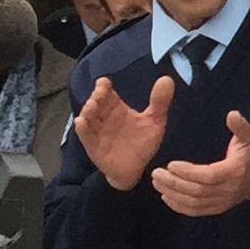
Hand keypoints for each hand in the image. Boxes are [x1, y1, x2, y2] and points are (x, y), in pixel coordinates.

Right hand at [76, 74, 173, 190]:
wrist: (137, 169)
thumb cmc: (142, 143)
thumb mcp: (155, 121)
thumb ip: (160, 102)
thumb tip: (167, 79)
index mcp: (117, 108)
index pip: (107, 93)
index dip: (104, 87)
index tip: (104, 83)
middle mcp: (104, 117)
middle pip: (96, 102)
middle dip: (96, 97)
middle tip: (99, 94)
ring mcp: (97, 131)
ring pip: (88, 117)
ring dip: (87, 110)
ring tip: (92, 105)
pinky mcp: (93, 146)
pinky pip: (85, 135)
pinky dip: (82, 128)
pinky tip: (82, 122)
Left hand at [153, 109, 249, 216]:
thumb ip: (240, 126)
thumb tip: (232, 114)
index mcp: (234, 172)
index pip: (209, 176)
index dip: (189, 172)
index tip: (171, 164)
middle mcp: (228, 190)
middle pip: (197, 191)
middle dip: (175, 183)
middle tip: (156, 173)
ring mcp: (222, 202)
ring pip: (194, 203)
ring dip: (173, 194)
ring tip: (157, 182)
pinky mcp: (216, 208)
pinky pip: (196, 211)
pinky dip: (179, 206)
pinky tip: (166, 196)